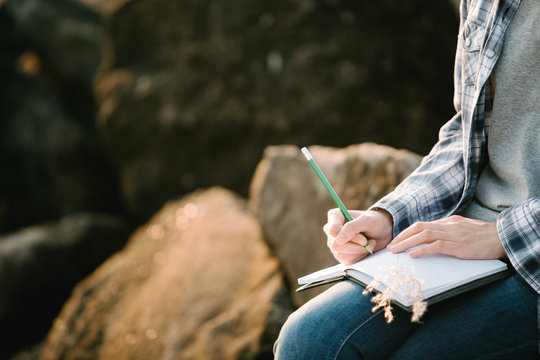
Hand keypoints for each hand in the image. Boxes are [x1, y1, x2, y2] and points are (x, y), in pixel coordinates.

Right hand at [323, 208, 392, 264]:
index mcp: (335, 216)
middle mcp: (332, 231)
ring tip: (368, 243)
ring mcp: (335, 243)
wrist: (382, 232)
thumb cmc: (375, 221)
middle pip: (335, 245)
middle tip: (367, 241)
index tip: (363, 239)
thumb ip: (351, 228)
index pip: (332, 230)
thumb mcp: (366, 221)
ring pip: (341, 255)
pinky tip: (364, 249)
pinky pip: (346, 261)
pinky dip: (359, 256)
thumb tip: (338, 241)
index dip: (347, 237)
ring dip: (359, 251)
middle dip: (355, 246)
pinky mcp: (341, 254)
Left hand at [387, 215, 506, 259]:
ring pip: (424, 236)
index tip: (396, 241)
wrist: (502, 237)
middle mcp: (447, 226)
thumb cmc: (484, 235)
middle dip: (402, 237)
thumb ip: (448, 230)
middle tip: (389, 247)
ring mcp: (453, 235)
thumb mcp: (463, 228)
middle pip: (418, 228)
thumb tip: (432, 235)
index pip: (421, 225)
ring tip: (395, 251)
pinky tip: (413, 255)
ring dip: (406, 243)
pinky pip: (436, 246)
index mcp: (447, 222)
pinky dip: (422, 250)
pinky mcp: (459, 246)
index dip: (406, 233)